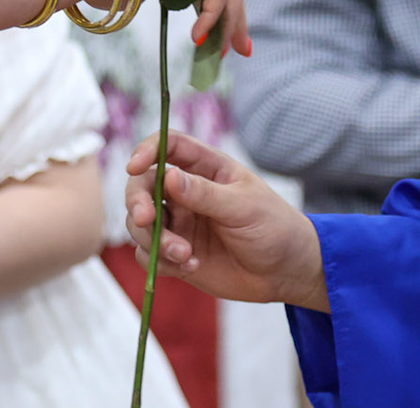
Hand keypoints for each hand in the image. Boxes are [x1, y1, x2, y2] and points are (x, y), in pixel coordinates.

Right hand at [124, 131, 326, 309]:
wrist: (286, 273)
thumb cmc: (273, 228)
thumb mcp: (244, 207)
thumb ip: (205, 194)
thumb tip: (168, 175)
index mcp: (206, 168)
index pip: (167, 146)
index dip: (146, 150)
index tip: (133, 166)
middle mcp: (186, 192)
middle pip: (143, 185)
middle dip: (137, 201)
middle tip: (146, 219)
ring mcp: (180, 223)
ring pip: (141, 224)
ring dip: (154, 239)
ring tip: (184, 255)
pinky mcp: (176, 254)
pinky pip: (149, 255)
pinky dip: (161, 261)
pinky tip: (191, 266)